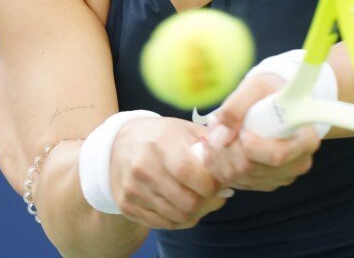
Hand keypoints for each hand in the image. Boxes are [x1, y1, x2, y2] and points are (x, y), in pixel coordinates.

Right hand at [109, 116, 232, 229]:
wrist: (118, 145)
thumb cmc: (160, 136)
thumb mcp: (183, 129)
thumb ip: (209, 142)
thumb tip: (235, 159)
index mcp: (161, 143)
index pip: (189, 172)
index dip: (211, 184)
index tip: (221, 183)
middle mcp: (143, 167)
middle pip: (187, 202)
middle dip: (208, 202)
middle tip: (217, 196)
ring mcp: (133, 189)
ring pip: (177, 217)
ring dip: (197, 213)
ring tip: (203, 201)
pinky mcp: (127, 205)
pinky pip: (163, 224)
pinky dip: (180, 220)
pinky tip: (185, 207)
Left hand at [198, 73, 319, 191]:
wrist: (274, 99)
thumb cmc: (270, 90)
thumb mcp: (255, 87)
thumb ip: (236, 106)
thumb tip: (221, 133)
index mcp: (305, 139)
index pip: (277, 156)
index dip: (251, 148)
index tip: (241, 131)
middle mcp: (297, 163)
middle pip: (253, 168)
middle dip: (227, 148)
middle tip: (215, 125)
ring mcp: (281, 176)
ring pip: (240, 176)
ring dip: (219, 155)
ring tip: (215, 131)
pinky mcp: (266, 182)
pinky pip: (236, 182)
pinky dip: (220, 165)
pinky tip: (217, 145)